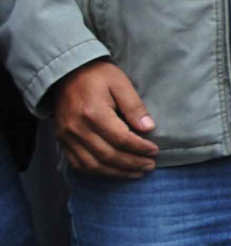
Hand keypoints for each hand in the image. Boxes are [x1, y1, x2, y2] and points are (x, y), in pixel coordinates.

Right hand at [49, 60, 156, 178]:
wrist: (66, 73)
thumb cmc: (98, 76)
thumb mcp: (121, 83)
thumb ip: (134, 106)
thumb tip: (149, 128)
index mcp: (94, 113)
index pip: (121, 139)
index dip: (140, 148)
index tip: (154, 151)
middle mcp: (77, 129)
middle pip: (108, 155)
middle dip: (132, 163)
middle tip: (150, 165)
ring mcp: (67, 137)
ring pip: (93, 165)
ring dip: (117, 172)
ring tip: (137, 172)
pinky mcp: (62, 141)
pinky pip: (78, 164)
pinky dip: (98, 171)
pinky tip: (114, 171)